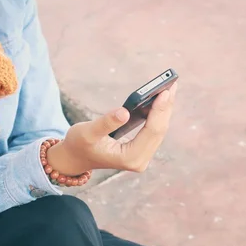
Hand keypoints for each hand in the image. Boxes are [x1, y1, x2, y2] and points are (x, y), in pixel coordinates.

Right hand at [48, 83, 177, 174]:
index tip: (165, 92)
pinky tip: (160, 99)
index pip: (151, 131)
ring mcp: (141, 157)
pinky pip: (154, 130)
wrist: (75, 157)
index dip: (159, 110)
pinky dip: (157, 114)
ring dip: (164, 109)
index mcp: (129, 158)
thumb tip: (125, 112)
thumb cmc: (79, 144)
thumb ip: (106, 123)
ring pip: (159, 130)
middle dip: (165, 107)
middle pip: (159, 130)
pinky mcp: (141, 150)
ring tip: (169, 87)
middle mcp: (139, 160)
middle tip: (171, 84)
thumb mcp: (87, 131)